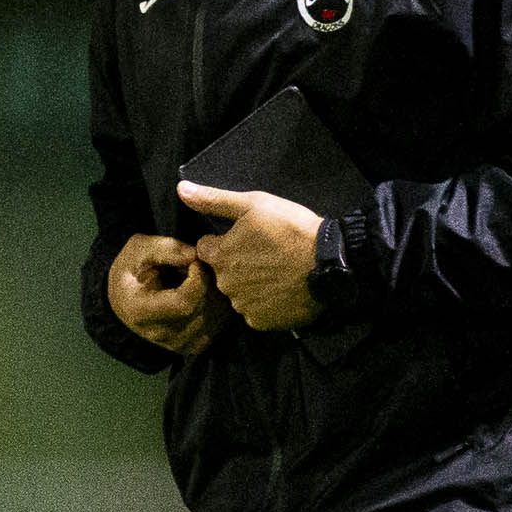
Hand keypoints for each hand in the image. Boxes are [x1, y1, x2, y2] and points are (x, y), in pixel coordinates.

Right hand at [107, 233, 226, 355]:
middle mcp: (158, 334)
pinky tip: (208, 293)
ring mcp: (177, 344)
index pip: (184, 302)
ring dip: (218, 294)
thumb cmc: (133, 269)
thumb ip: (164, 248)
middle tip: (203, 267)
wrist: (127, 298)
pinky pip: (219, 327)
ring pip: (216, 319)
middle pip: (202, 310)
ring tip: (204, 280)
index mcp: (140, 311)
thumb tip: (194, 255)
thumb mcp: (139, 249)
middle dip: (210, 283)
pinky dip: (220, 307)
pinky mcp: (192, 346)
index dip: (199, 277)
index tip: (195, 261)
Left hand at [177, 182, 323, 331]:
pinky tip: (280, 291)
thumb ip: (214, 200)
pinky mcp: (260, 322)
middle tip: (264, 256)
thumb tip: (181, 190)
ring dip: (250, 285)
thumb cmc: (291, 229)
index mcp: (219, 255)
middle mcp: (224, 284)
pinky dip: (265, 304)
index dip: (223, 243)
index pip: (206, 249)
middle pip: (221, 273)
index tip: (244, 240)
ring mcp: (242, 305)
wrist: (330, 262)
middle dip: (236, 265)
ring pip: (238, 294)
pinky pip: (255, 312)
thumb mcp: (253, 204)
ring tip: (275, 273)